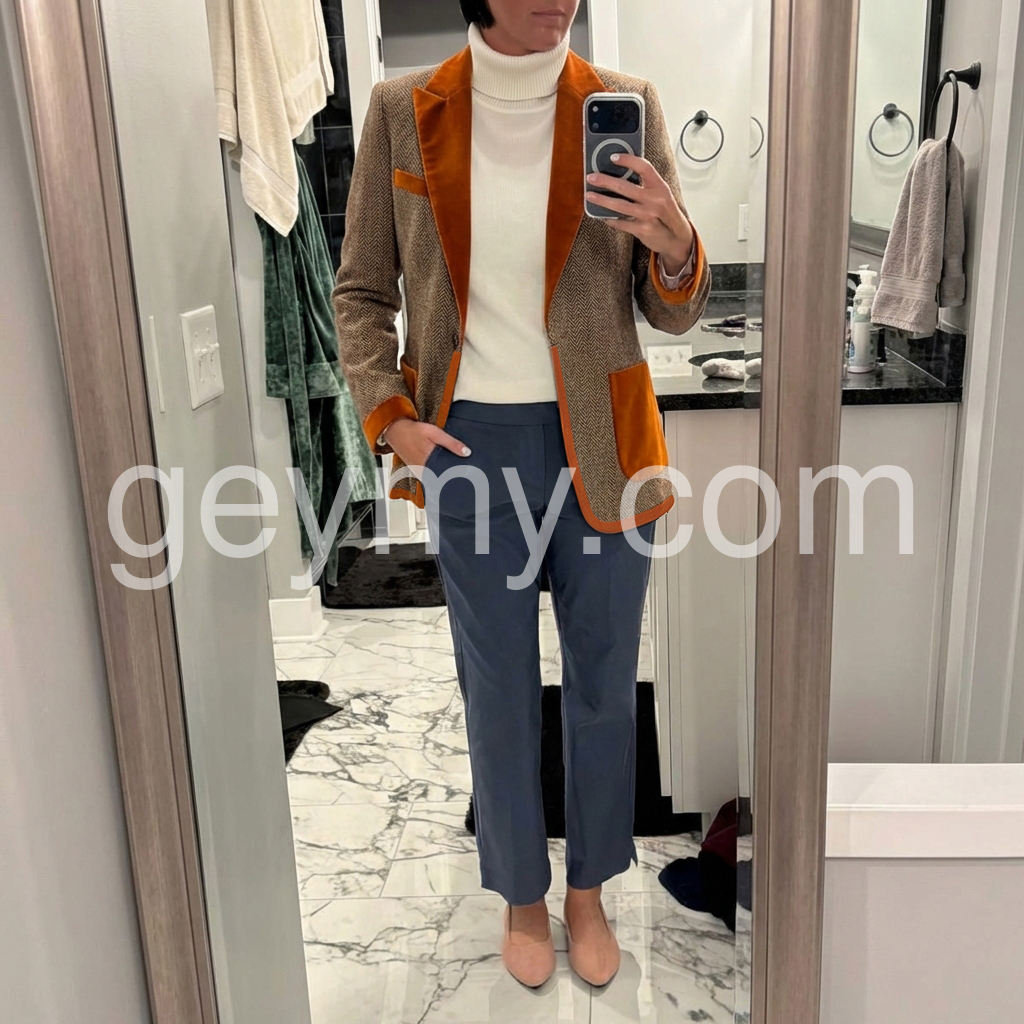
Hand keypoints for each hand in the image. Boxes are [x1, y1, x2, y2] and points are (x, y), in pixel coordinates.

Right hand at [384, 417, 469, 473]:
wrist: (396, 430)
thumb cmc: (414, 431)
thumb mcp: (435, 433)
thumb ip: (451, 443)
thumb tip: (466, 452)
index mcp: (428, 462)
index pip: (446, 477)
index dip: (456, 480)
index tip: (467, 481)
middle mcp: (422, 470)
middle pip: (441, 481)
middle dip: (452, 481)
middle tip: (465, 481)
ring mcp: (418, 471)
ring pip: (434, 480)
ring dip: (444, 480)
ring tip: (456, 479)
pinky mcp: (416, 470)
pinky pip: (428, 477)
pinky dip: (436, 477)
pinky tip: (443, 474)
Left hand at [586, 154, 694, 272]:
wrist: (677, 239)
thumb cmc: (666, 214)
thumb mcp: (661, 195)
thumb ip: (647, 185)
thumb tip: (622, 174)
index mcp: (660, 187)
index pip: (644, 167)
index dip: (628, 160)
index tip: (614, 157)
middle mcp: (655, 200)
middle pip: (625, 186)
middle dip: (605, 181)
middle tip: (591, 177)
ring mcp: (648, 215)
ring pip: (619, 205)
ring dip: (601, 200)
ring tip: (590, 195)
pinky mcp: (642, 230)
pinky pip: (620, 223)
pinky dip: (610, 219)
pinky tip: (603, 215)